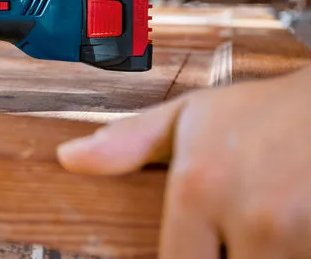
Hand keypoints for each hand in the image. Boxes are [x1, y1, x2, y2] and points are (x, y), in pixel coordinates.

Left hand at [56, 68, 310, 258]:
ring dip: (257, 255)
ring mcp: (296, 235)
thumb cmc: (263, 112)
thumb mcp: (189, 117)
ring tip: (256, 224)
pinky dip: (284, 251)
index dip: (181, 258)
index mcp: (200, 187)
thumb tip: (69, 158)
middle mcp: (250, 217)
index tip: (192, 246)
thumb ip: (128, 142)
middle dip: (224, 255)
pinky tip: (281, 231)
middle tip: (224, 230)